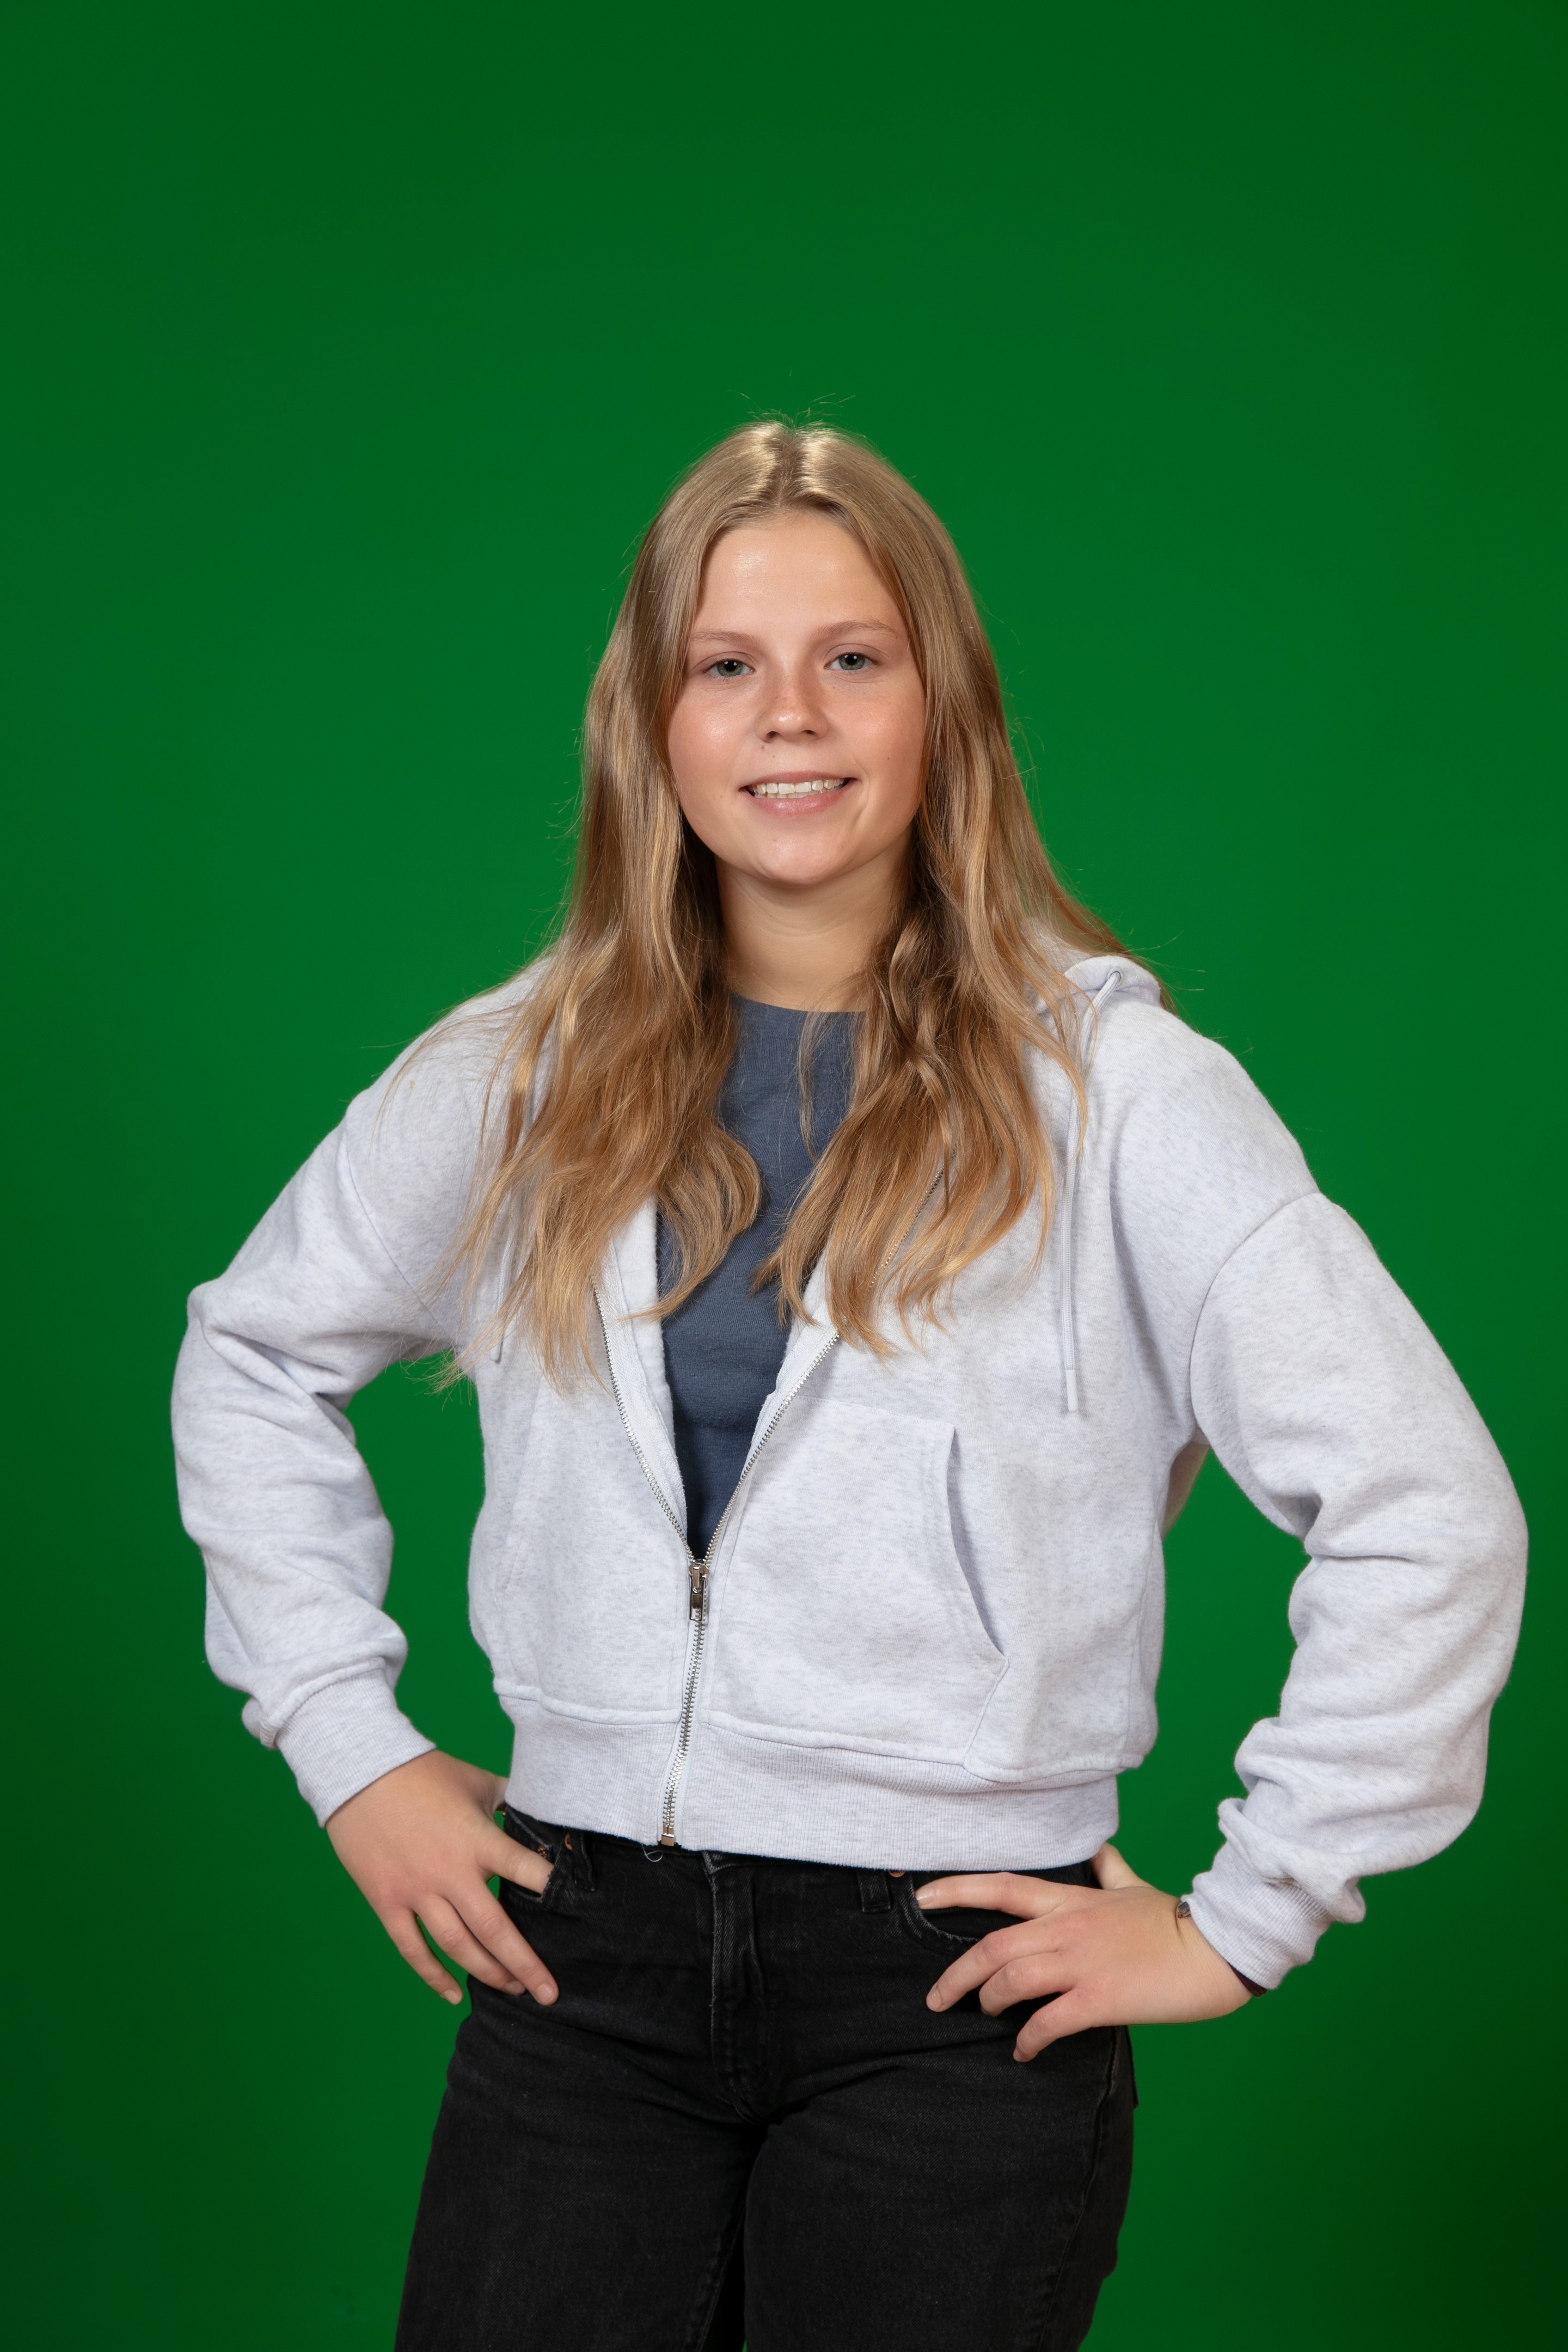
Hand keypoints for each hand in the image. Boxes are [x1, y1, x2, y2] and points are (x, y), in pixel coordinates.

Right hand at [325, 1750, 557, 2006]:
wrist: (359, 1772)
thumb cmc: (423, 1772)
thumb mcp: (475, 1780)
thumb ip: (508, 1800)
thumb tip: (541, 1811)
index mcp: (477, 1839)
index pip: (525, 1870)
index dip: (552, 1891)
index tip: (578, 1916)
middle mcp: (450, 1872)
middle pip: (494, 1930)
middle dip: (524, 1965)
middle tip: (548, 1994)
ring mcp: (416, 1892)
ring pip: (457, 1946)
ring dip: (487, 1973)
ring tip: (513, 1989)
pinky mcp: (387, 1902)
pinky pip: (412, 1949)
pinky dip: (433, 1976)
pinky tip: (454, 1995)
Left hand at [920, 1842, 1250, 2059]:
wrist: (1214, 1950)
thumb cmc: (1173, 1920)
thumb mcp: (1134, 1887)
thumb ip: (1110, 1870)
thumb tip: (1100, 1851)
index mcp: (1071, 1900)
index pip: (1001, 1887)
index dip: (955, 1890)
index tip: (921, 1898)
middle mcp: (1067, 1927)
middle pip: (993, 1945)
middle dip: (957, 1974)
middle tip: (937, 1998)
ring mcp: (1081, 1963)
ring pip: (1012, 1979)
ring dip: (990, 2001)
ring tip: (988, 2016)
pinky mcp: (1100, 1998)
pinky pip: (1048, 2021)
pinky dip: (1028, 2038)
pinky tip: (1023, 2050)